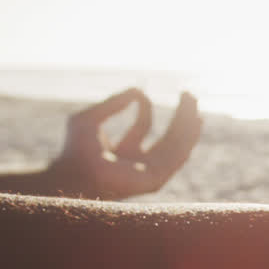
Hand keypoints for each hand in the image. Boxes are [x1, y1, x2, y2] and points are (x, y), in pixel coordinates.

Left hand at [50, 88, 202, 199]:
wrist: (75, 172)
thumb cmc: (74, 150)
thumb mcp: (90, 118)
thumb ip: (112, 103)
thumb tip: (137, 89)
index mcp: (124, 151)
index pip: (144, 126)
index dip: (145, 107)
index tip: (140, 92)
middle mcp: (139, 163)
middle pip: (167, 136)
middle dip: (179, 116)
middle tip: (189, 94)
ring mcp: (149, 172)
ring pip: (177, 146)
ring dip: (188, 124)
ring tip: (195, 103)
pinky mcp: (156, 179)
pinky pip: (178, 158)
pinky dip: (188, 140)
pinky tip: (194, 122)